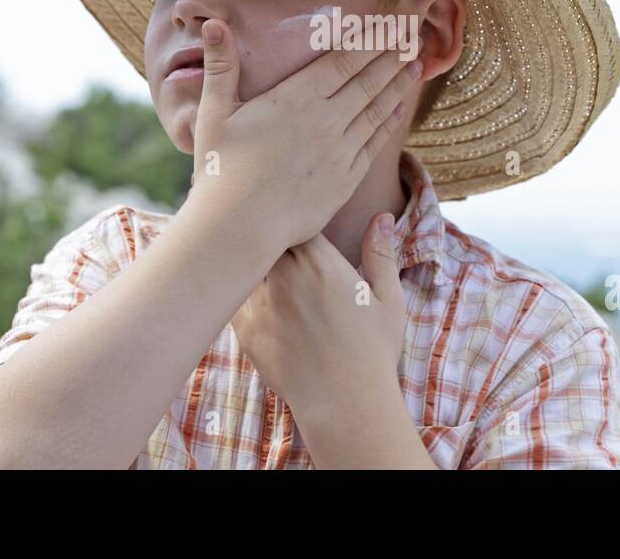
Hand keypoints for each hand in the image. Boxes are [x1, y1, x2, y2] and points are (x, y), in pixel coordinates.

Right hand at [186, 17, 422, 253]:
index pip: (343, 60)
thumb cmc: (220, 169)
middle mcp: (325, 120)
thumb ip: (221, 67)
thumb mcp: (214, 113)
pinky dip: (388, 123)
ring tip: (414, 67)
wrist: (239, 226)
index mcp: (295, 98)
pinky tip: (398, 110)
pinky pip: (374, 145)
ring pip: (376, 110)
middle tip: (411, 38)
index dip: (369, 41)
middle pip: (368, 81)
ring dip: (398, 86)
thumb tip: (213, 24)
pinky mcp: (345, 180)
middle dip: (391, 57)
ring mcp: (339, 151)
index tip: (388, 26)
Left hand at [229, 212, 407, 421]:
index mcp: (319, 261)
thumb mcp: (388, 299)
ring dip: (250, 260)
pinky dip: (238, 291)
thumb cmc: (373, 351)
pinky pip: (232, 297)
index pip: (292, 219)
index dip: (292, 216)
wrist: (345, 403)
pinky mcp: (244, 330)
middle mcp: (284, 276)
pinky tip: (247, 294)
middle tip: (269, 233)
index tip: (295, 219)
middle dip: (266, 233)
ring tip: (253, 260)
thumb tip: (381, 217)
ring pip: (242, 264)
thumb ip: (380, 253)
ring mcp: (259, 303)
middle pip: (262, 236)